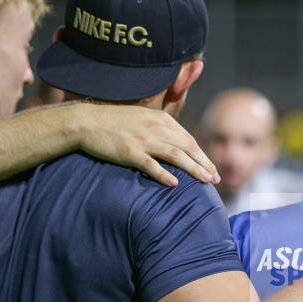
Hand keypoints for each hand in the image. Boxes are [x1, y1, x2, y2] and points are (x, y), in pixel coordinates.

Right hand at [70, 103, 218, 186]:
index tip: (213, 169)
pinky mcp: (129, 151)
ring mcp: (143, 140)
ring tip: (205, 181)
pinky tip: (175, 184)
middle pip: (188, 147)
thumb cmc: (116, 122)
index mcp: (161, 120)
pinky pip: (151, 164)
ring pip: (175, 155)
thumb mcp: (143, 117)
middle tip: (216, 179)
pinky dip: (164, 174)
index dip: (203, 156)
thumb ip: (162, 128)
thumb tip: (180, 143)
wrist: (86, 122)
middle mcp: (156, 128)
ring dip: (193, 169)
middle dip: (204, 164)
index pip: (189, 140)